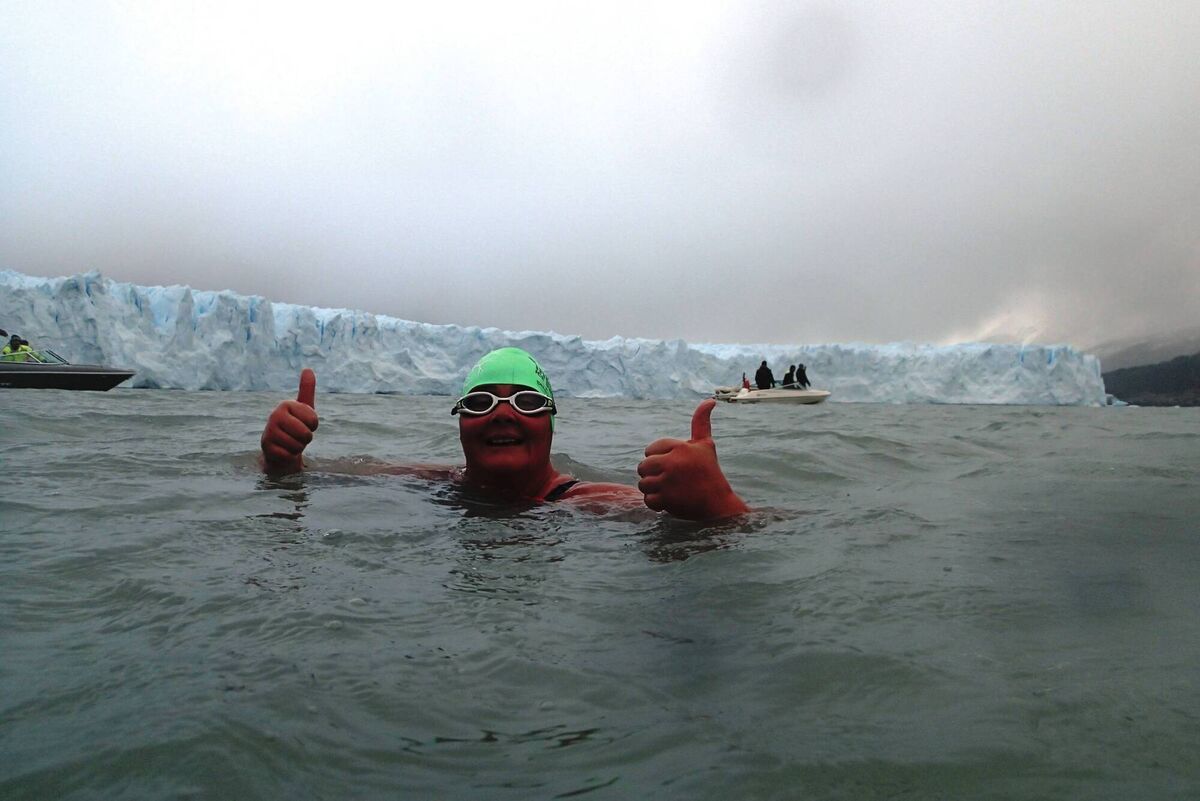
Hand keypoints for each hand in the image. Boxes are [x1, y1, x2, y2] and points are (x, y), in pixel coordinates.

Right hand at [260, 369, 318, 472]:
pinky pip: (289, 455)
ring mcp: (269, 432)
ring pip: (298, 446)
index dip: (313, 425)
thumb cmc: (295, 424)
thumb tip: (308, 369)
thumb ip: (306, 389)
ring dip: (298, 447)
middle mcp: (274, 415)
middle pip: (305, 434)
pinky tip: (283, 450)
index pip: (313, 419)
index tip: (304, 423)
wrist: (279, 446)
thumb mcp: (303, 408)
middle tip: (297, 435)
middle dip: (306, 438)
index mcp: (285, 404)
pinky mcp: (266, 447)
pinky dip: (290, 456)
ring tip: (290, 442)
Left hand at [637, 399, 748, 520]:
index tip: (673, 466)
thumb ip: (701, 422)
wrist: (718, 505)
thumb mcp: (705, 445)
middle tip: (668, 480)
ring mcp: (668, 481)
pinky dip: (656, 503)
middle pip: (643, 467)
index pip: (650, 449)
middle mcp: (673, 462)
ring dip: (653, 490)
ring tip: (669, 490)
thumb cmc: (710, 473)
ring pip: (643, 484)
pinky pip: (648, 500)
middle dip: (652, 475)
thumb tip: (710, 400)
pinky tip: (670, 501)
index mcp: (680, 447)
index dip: (658, 459)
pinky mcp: (666, 499)